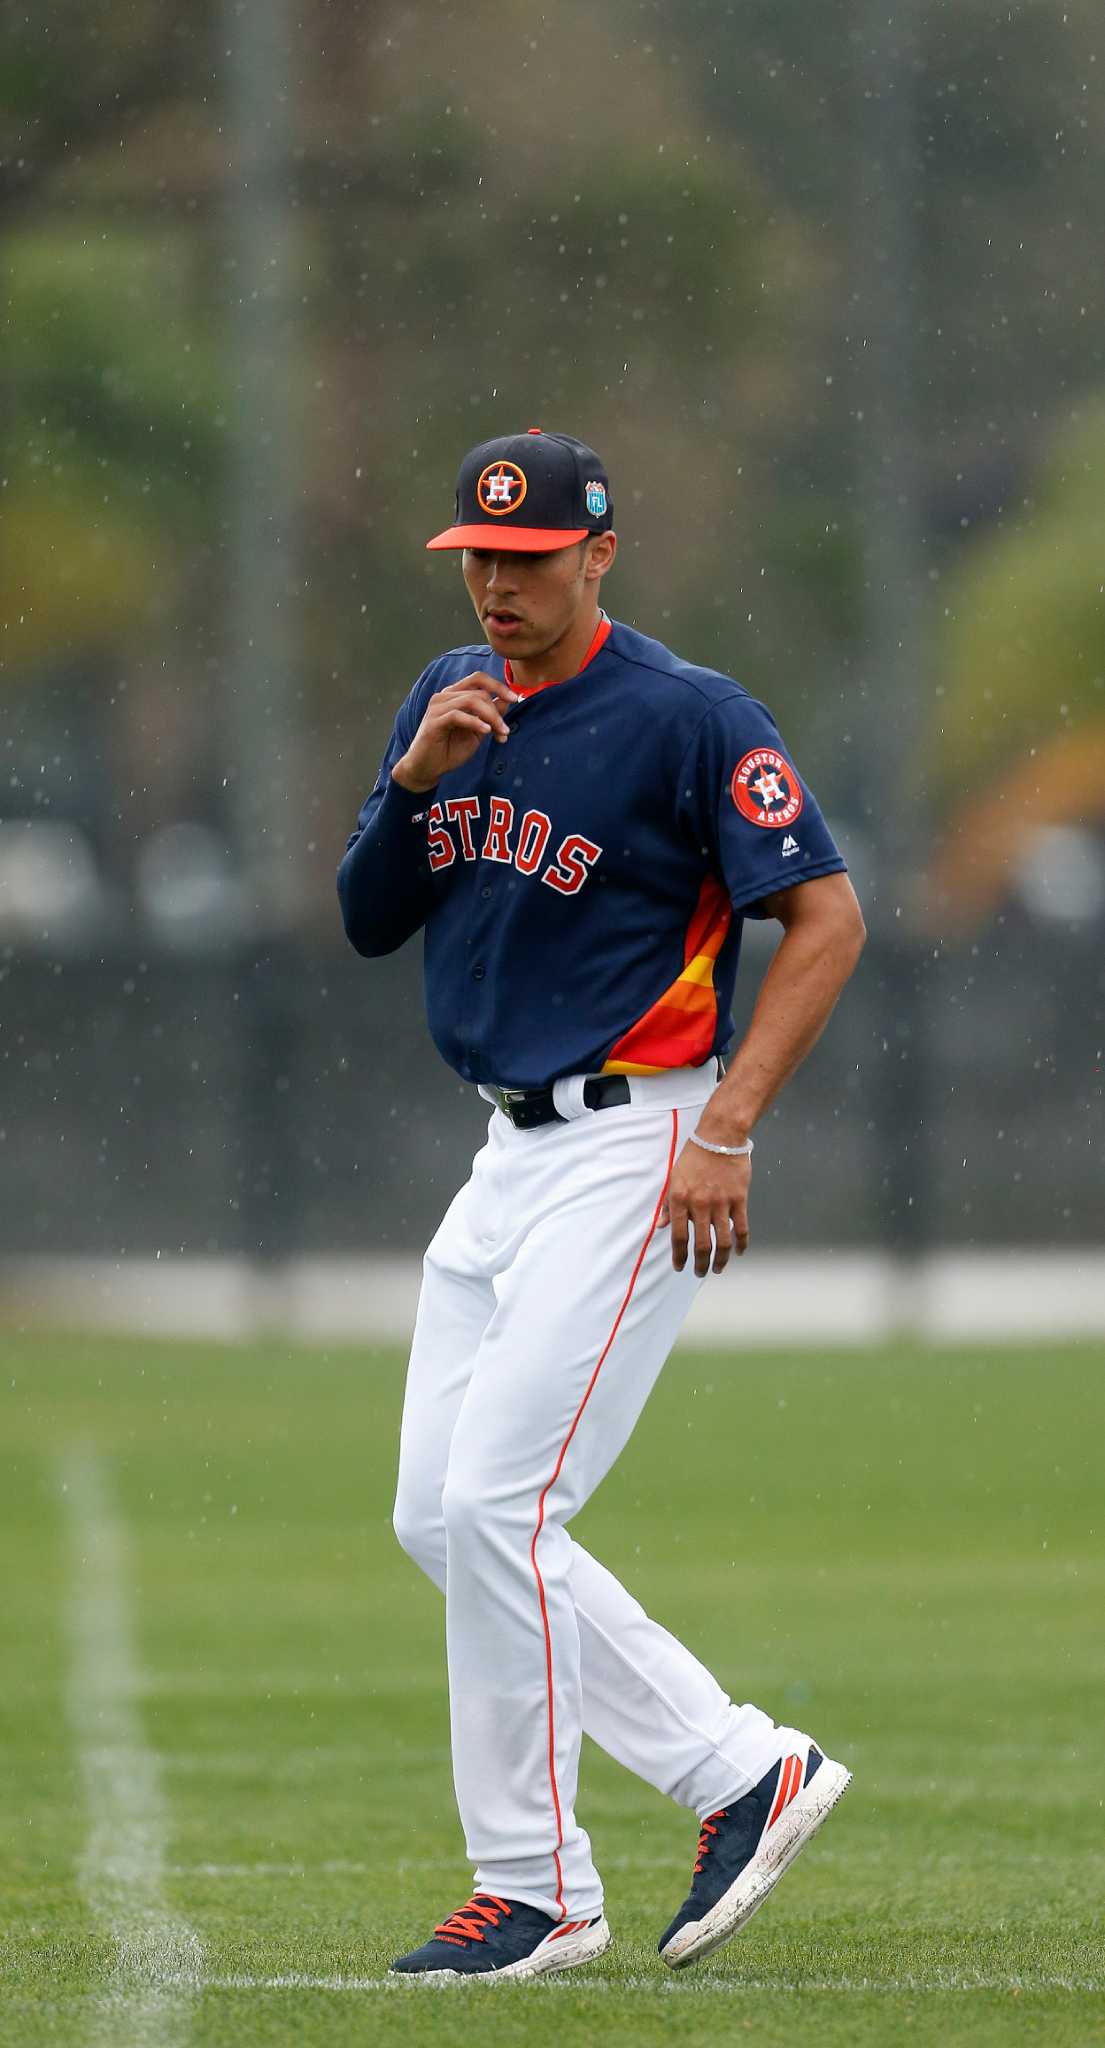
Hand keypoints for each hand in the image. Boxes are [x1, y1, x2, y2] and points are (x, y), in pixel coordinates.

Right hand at [391, 671, 518, 792]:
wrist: (427, 768)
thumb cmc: (449, 749)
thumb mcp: (477, 732)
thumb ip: (489, 716)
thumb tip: (506, 701)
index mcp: (454, 694)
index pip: (478, 678)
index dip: (499, 686)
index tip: (515, 699)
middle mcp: (445, 696)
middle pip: (479, 692)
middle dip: (497, 711)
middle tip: (505, 730)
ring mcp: (437, 707)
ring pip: (471, 701)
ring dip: (491, 717)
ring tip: (500, 733)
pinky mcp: (434, 721)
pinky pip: (458, 715)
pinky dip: (475, 722)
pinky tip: (486, 731)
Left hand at [659, 1140, 750, 1275]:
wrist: (720, 1137)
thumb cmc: (694, 1157)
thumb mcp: (674, 1178)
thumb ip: (668, 1205)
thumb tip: (660, 1226)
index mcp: (680, 1199)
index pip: (679, 1237)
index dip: (679, 1256)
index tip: (680, 1267)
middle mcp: (700, 1204)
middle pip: (701, 1245)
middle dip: (700, 1265)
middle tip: (700, 1273)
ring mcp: (721, 1203)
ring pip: (722, 1242)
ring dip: (720, 1260)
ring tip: (718, 1268)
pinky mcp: (739, 1199)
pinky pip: (741, 1228)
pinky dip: (740, 1244)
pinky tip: (739, 1251)